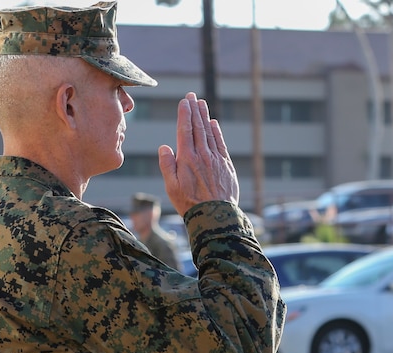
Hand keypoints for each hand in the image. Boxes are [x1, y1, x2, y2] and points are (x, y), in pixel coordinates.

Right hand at [159, 93, 239, 212]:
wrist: (216, 216)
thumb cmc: (190, 204)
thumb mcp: (171, 187)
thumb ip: (167, 165)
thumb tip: (165, 146)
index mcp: (187, 159)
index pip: (185, 130)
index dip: (185, 114)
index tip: (184, 101)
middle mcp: (203, 155)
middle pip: (198, 127)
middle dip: (195, 110)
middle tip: (193, 96)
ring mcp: (216, 160)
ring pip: (210, 133)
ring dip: (205, 117)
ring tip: (202, 104)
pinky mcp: (227, 166)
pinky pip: (221, 144)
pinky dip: (217, 132)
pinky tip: (214, 124)